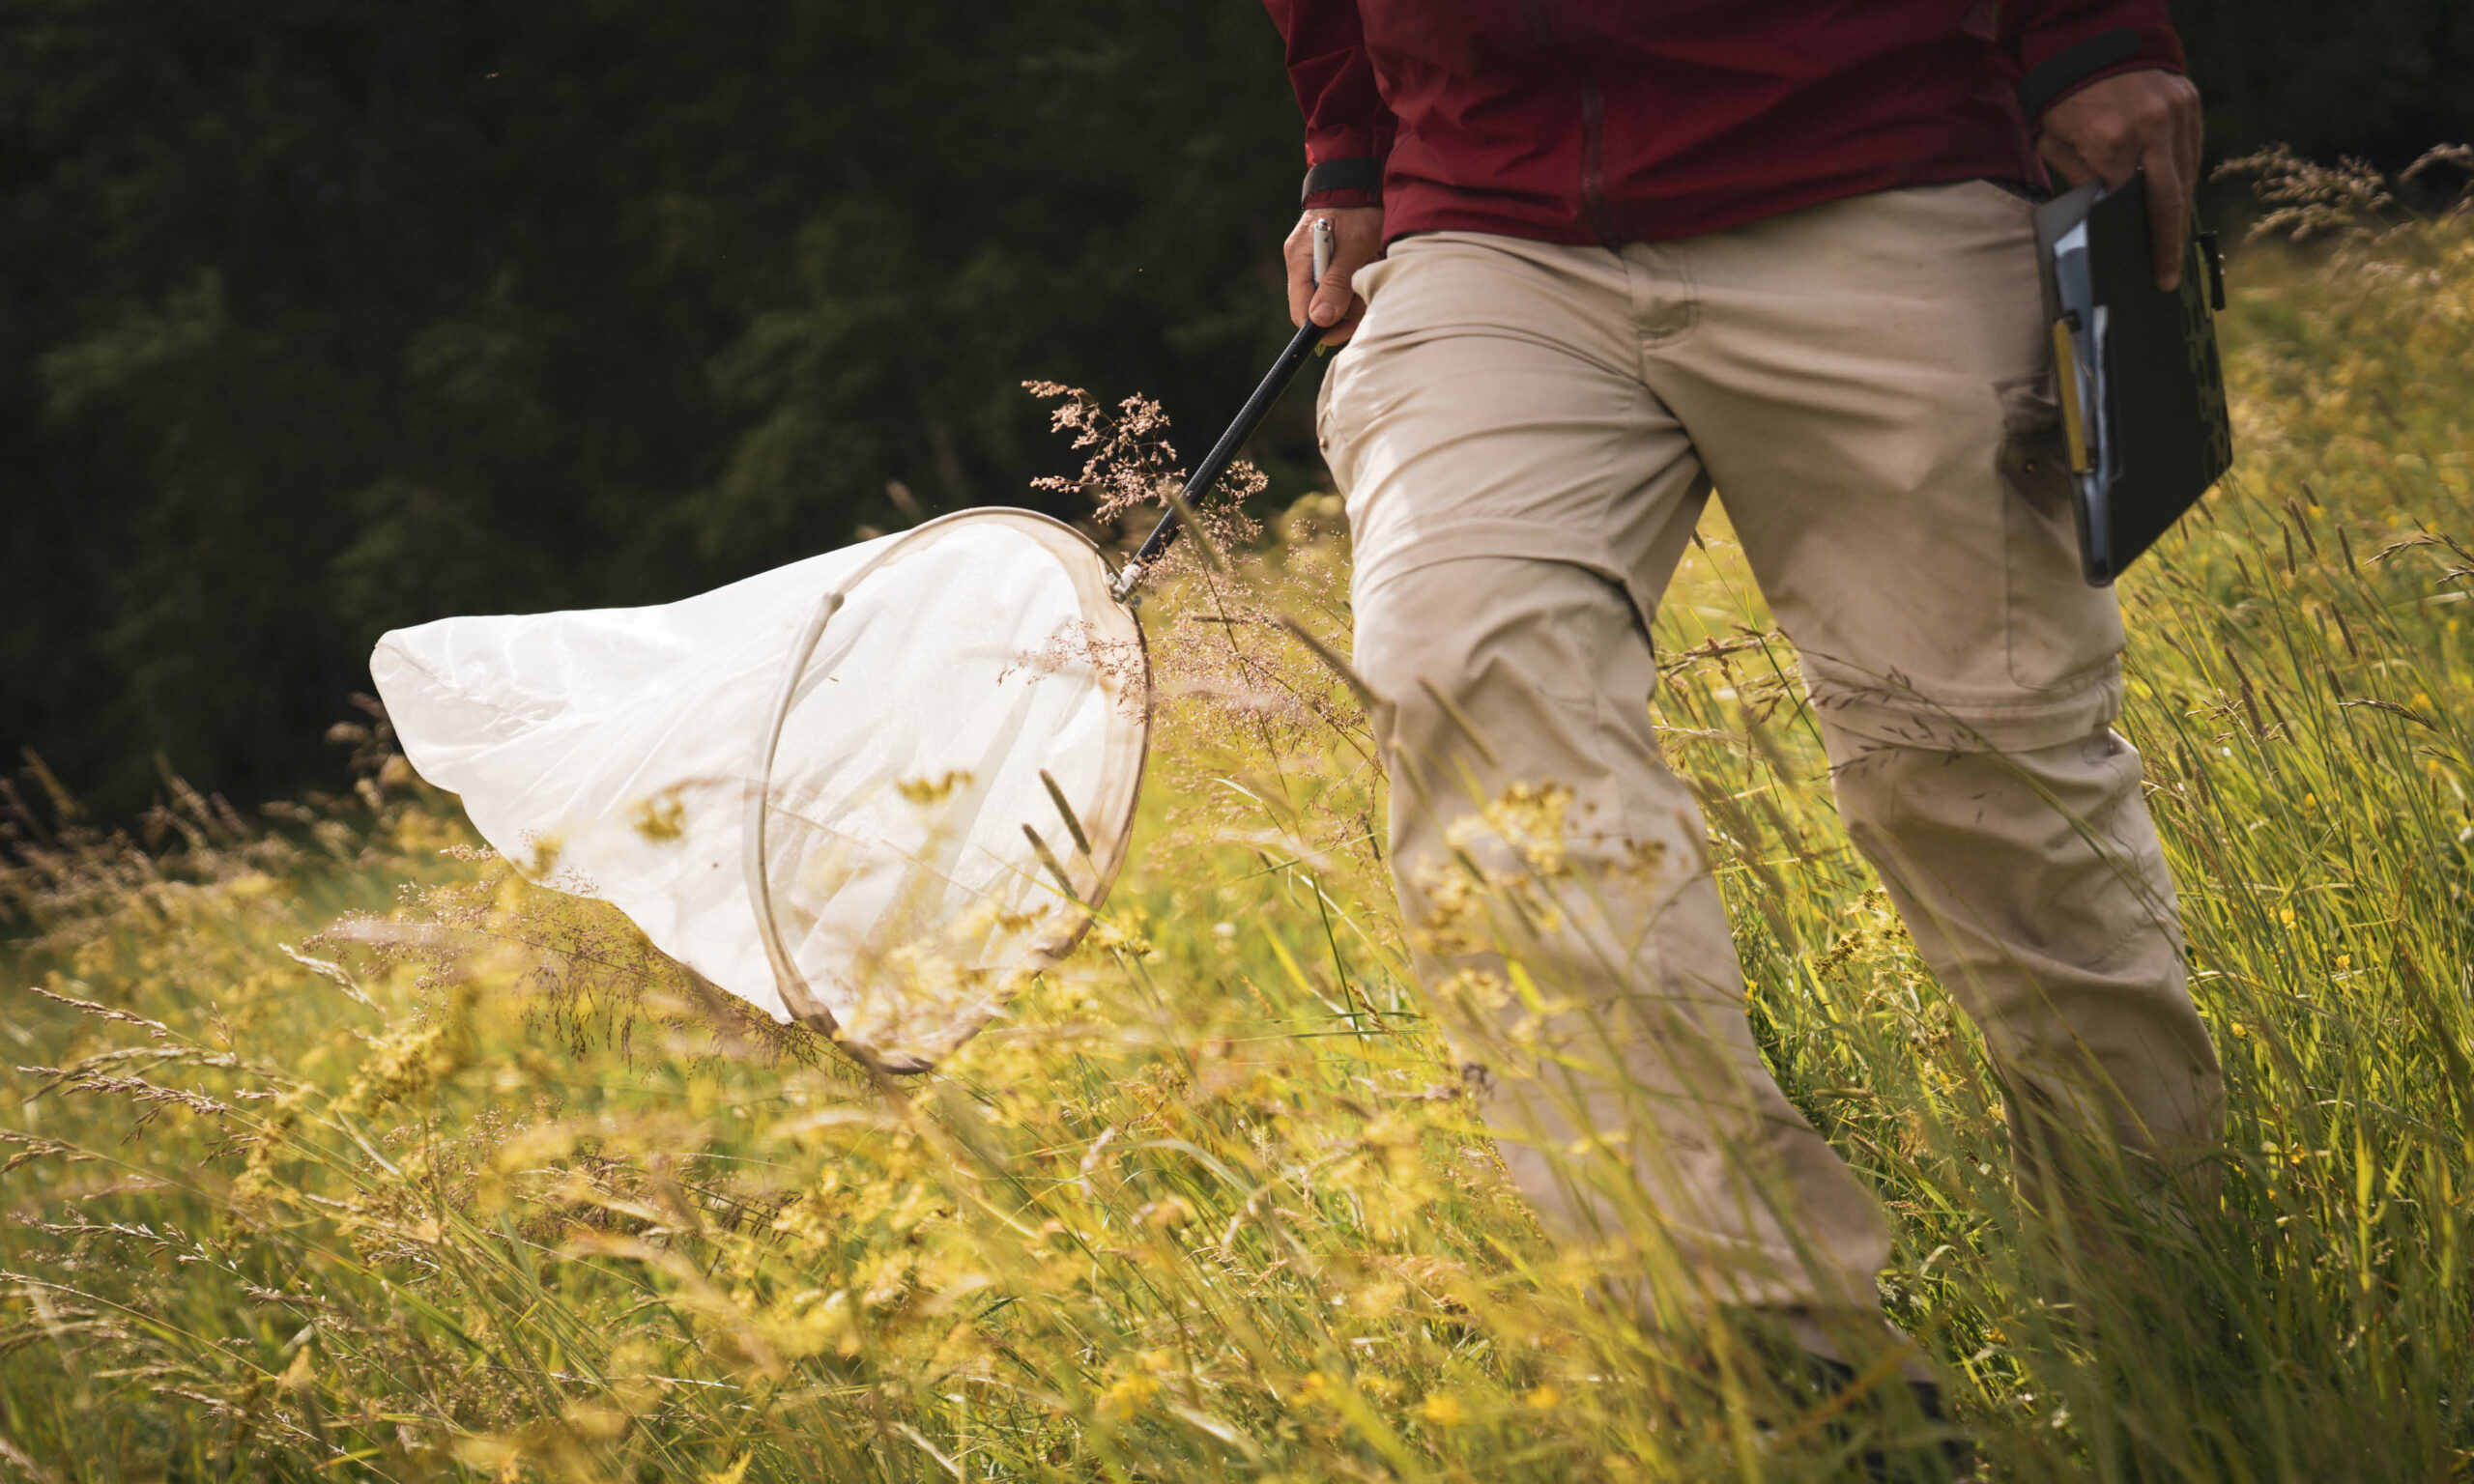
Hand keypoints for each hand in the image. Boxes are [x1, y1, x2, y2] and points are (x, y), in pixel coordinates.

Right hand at [1284, 206, 1384, 343]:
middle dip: (1342, 313)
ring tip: (1369, 280)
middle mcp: (1301, 263)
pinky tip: (1366, 273)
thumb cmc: (1358, 208)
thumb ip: (1336, 282)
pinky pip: (1336, 286)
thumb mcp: (1353, 246)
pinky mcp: (1326, 262)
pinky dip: (1353, 287)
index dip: (1321, 326)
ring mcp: (1312, 262)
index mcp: (1299, 258)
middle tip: (1365, 305)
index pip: (1300, 310)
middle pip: (1315, 308)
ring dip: (1351, 300)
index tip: (1348, 327)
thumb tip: (1320, 319)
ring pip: (1328, 300)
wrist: (1360, 181)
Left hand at [2034, 68, 2202, 290]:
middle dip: (2170, 240)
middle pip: (2170, 196)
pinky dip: (2184, 173)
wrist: (2087, 41)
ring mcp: (2176, 110)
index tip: (2149, 270)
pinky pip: (2191, 148)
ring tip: (2173, 241)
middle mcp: (2151, 126)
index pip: (2131, 203)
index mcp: (2112, 140)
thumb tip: (2105, 214)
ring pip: (2187, 172)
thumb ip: (2082, 178)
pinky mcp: (2189, 99)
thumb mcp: (2056, 144)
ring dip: (2181, 208)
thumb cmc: (2062, 97)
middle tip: (2169, 275)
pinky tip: (2176, 198)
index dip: (2141, 238)